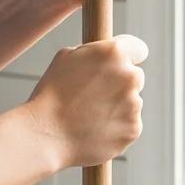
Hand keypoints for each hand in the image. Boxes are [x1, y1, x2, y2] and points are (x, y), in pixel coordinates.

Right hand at [23, 35, 148, 168]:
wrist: (45, 135)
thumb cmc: (51, 95)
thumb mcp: (66, 58)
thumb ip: (94, 53)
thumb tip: (107, 57)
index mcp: (114, 53)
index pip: (139, 49)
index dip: (128, 57)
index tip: (120, 66)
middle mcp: (130, 76)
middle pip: (136, 77)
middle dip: (121, 84)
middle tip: (95, 95)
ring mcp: (134, 105)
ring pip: (132, 103)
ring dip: (118, 107)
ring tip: (89, 115)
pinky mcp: (133, 129)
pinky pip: (129, 125)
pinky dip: (116, 128)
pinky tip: (94, 129)